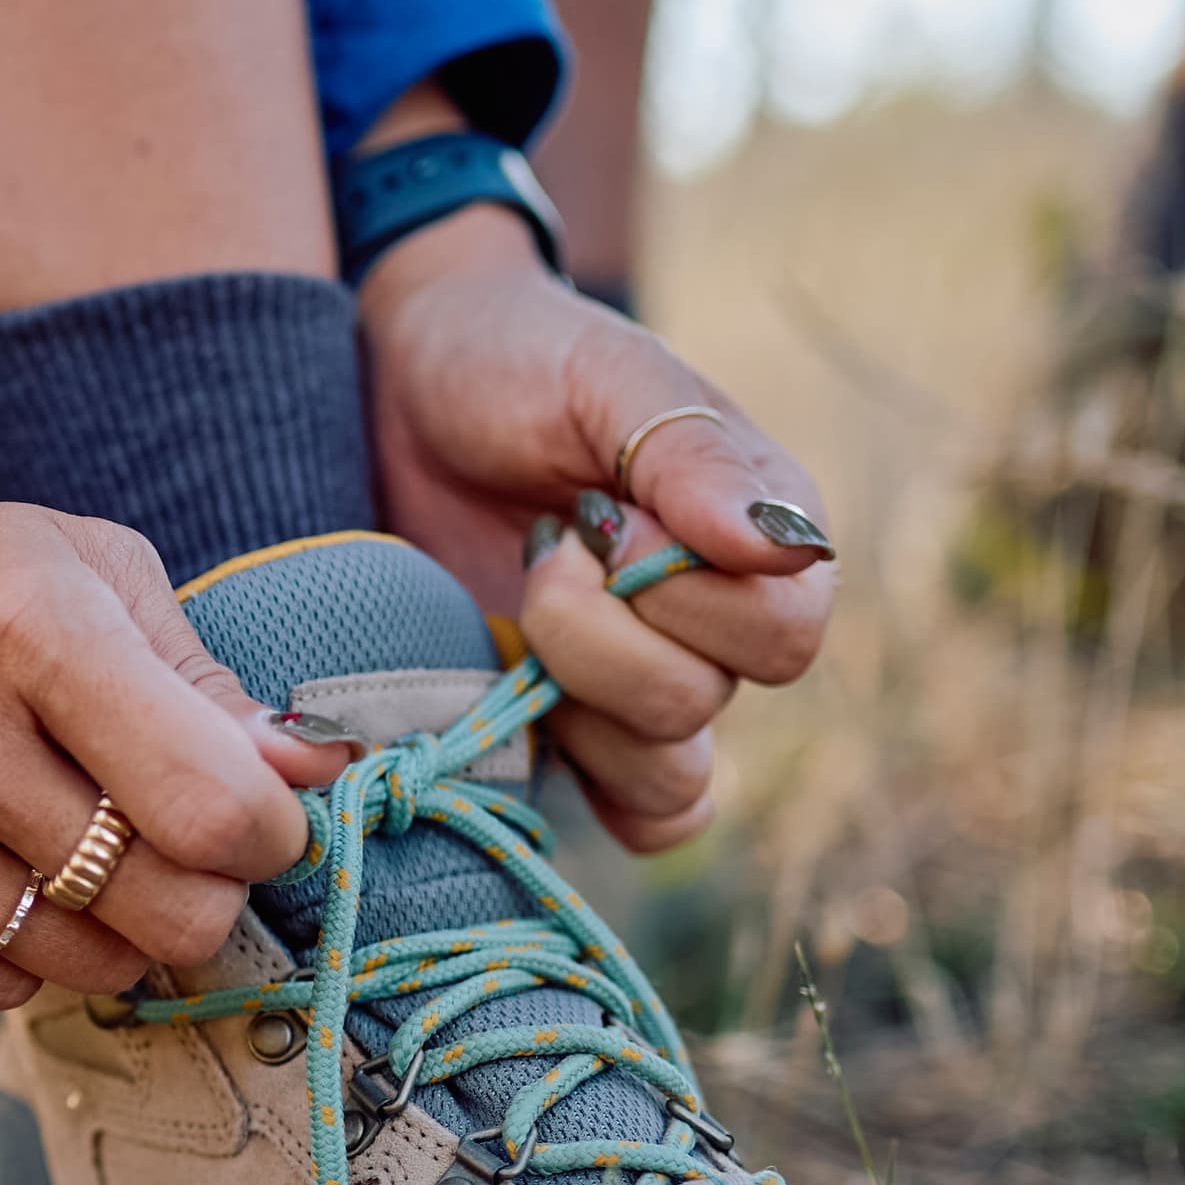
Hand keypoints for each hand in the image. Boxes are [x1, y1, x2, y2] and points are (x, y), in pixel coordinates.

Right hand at [0, 262, 341, 1008]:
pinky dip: (16, 949)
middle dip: (201, 896)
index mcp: (30, 630)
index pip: (215, 809)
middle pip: (168, 913)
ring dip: (108, 926)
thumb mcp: (84, 572)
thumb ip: (206, 680)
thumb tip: (319, 776)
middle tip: (166, 851)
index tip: (249, 816)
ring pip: (90, 966)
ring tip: (60, 845)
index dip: (267, 834)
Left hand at [358, 203, 832, 851]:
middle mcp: (721, 627)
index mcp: (761, 539)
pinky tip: (525, 711)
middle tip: (542, 550)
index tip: (596, 514)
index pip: (785, 630)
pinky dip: (583, 786)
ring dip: (573, 700)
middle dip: (601, 636)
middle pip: (705, 705)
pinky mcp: (569, 733)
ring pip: (662, 777)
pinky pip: (634, 821)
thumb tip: (782, 547)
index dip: (682, 593)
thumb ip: (689, 452)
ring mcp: (642, 690)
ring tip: (517, 610)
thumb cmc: (516, 363)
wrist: (398, 388)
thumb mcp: (602, 375)